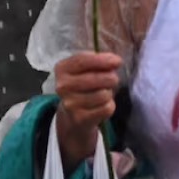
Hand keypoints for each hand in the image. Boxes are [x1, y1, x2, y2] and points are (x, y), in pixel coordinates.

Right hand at [53, 51, 122, 168]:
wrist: (73, 115)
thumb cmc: (82, 86)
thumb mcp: (83, 70)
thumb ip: (96, 62)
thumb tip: (114, 61)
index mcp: (61, 69)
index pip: (82, 60)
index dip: (102, 60)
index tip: (117, 60)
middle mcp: (62, 86)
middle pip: (95, 78)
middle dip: (111, 78)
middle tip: (113, 79)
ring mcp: (70, 103)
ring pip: (103, 95)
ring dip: (109, 93)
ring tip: (105, 93)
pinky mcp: (80, 118)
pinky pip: (106, 109)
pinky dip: (110, 106)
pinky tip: (103, 105)